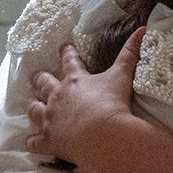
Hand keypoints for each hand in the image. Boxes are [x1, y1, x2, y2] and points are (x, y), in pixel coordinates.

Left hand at [27, 29, 144, 162]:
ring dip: (33, 106)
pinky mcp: (50, 140)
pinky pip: (35, 142)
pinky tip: (31, 142)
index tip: (63, 47)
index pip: (69, 60)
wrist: (104, 135)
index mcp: (75, 80)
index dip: (67, 53)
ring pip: (35, 110)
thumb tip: (142, 30)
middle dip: (40, 79)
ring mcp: (51, 119)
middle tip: (37, 77)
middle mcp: (58, 97)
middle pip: (44, 83)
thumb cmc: (113, 103)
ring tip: (32, 104)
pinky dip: (32, 142)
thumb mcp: (122, 75)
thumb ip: (130, 53)